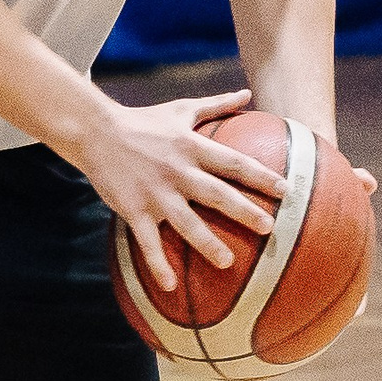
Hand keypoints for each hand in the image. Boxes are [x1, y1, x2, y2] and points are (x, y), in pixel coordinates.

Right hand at [78, 88, 282, 292]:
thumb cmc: (143, 121)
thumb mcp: (181, 109)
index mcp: (192, 147)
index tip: (285, 190)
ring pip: (186, 222)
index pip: (233, 162)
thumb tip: (247, 93)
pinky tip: (170, 287)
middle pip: (216, 193)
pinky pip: (148, 242)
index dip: (261, 176)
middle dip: (243, 211)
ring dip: (207, 243)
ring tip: (227, 263)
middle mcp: (177, 170)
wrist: (96, 132)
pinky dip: (158, 264)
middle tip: (268, 228)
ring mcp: (155, 193)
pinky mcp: (134, 210)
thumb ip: (216, 105)